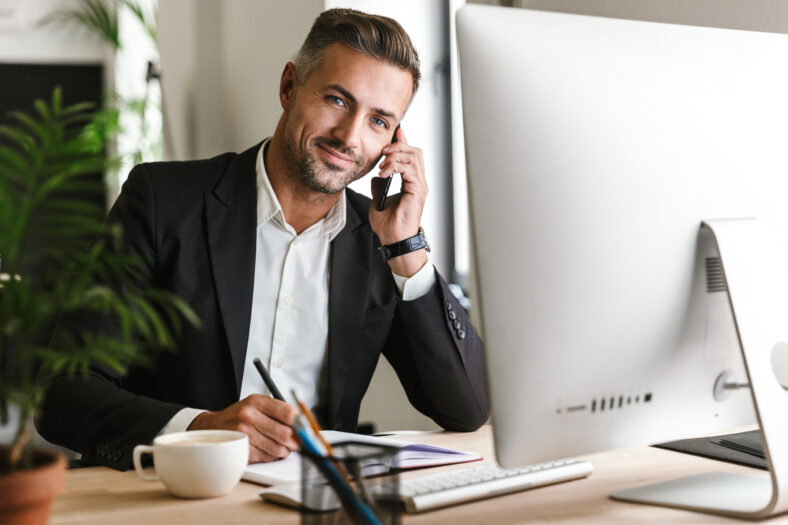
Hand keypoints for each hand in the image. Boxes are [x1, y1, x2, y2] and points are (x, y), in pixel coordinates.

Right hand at [188, 394, 298, 462]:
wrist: (211, 428)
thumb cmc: (239, 416)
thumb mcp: (255, 405)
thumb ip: (277, 411)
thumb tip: (302, 424)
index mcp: (256, 401)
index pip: (287, 412)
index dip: (300, 422)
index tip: (304, 427)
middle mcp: (248, 416)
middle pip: (285, 433)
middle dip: (296, 441)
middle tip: (297, 442)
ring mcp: (243, 434)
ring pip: (278, 449)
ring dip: (285, 451)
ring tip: (282, 446)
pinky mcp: (241, 450)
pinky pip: (267, 457)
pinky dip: (272, 456)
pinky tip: (268, 450)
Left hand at [370, 127, 428, 276]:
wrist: (393, 239)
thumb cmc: (389, 225)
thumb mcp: (378, 200)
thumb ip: (380, 186)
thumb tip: (377, 176)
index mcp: (412, 182)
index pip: (411, 155)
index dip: (403, 143)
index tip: (393, 135)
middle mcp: (419, 182)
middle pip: (415, 152)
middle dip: (398, 147)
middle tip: (383, 152)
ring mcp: (420, 186)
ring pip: (413, 157)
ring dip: (395, 157)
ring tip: (382, 165)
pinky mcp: (417, 191)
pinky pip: (410, 169)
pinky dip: (395, 167)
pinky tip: (384, 173)